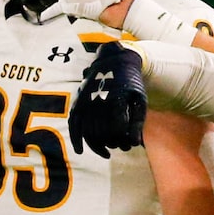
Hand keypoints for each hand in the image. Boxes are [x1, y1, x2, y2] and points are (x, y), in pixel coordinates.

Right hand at [68, 41, 148, 155]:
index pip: (117, 130)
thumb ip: (138, 122)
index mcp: (116, 100)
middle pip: (103, 134)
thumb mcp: (140, 99)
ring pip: (88, 133)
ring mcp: (85, 103)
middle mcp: (98, 102)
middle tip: (122, 148)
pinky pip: (73, 126)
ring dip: (97, 147)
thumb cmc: (131, 83)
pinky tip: (79, 151)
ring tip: (107, 153)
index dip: (124, 141)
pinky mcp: (77, 104)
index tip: (130, 145)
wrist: (114, 61)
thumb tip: (135, 144)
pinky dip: (75, 140)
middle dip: (113, 144)